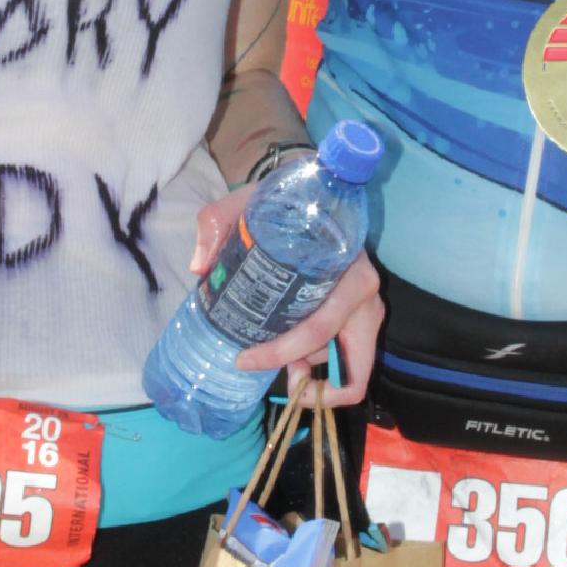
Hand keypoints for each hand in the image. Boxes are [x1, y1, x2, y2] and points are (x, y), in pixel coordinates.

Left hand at [187, 185, 383, 407]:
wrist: (320, 192)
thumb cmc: (289, 202)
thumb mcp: (250, 202)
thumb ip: (218, 223)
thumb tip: (199, 266)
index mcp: (352, 271)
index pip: (320, 326)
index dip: (281, 353)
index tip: (242, 358)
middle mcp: (365, 294)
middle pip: (340, 357)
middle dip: (302, 374)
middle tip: (258, 366)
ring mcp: (368, 310)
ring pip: (340, 362)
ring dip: (304, 366)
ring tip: (270, 352)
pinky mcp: (363, 321)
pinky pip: (348, 364)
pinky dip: (320, 374)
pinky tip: (294, 363)